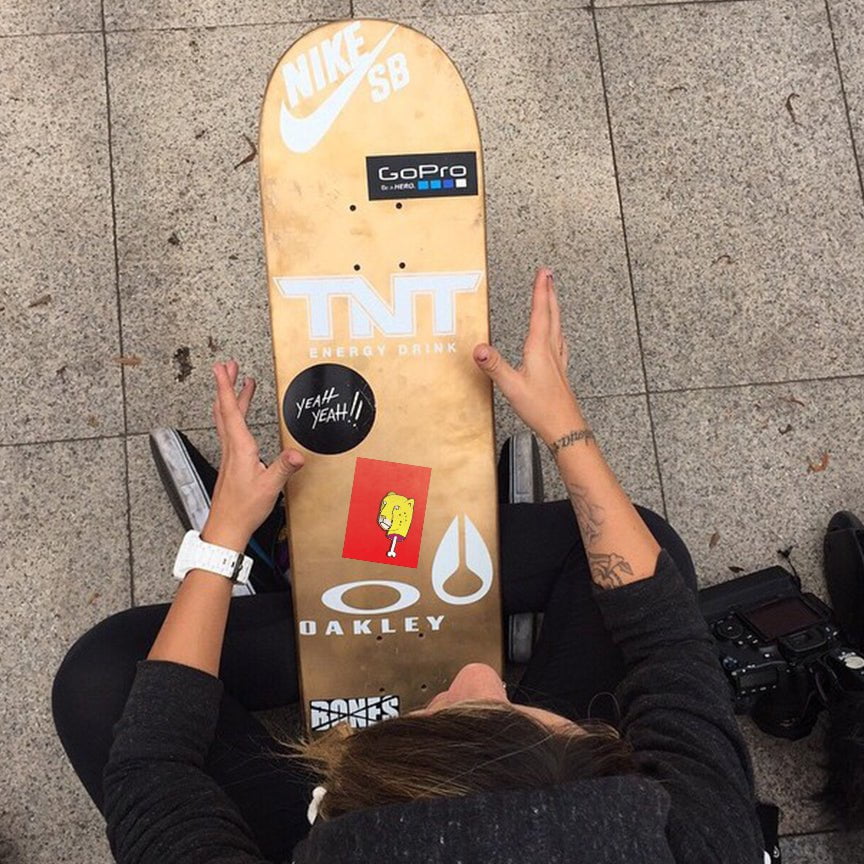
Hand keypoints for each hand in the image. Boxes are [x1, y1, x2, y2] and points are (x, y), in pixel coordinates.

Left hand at [202, 360, 304, 550]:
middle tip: (228, 366)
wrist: (226, 527)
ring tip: (240, 384)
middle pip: (226, 409)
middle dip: (227, 386)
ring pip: (227, 419)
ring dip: (232, 399)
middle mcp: (231, 448)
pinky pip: (230, 431)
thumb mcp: (270, 487)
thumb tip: (298, 452)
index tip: (222, 369)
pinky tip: (240, 418)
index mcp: (240, 448)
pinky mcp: (231, 462)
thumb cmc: (244, 509)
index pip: (231, 411)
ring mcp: (229, 455)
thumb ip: (284, 467)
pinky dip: (234, 416)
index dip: (226, 387)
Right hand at [473, 267, 581, 445]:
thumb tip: (479, 348)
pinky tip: (557, 334)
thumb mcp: (512, 387)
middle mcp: (551, 350)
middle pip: (552, 314)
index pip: (540, 313)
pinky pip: (559, 341)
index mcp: (539, 349)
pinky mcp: (559, 370)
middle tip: (548, 274)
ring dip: (554, 307)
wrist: (565, 427)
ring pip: (557, 325)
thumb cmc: (542, 409)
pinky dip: (557, 329)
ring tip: (552, 296)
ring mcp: (558, 360)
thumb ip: (495, 366)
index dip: (540, 291)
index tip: (542, 273)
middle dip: (549, 292)